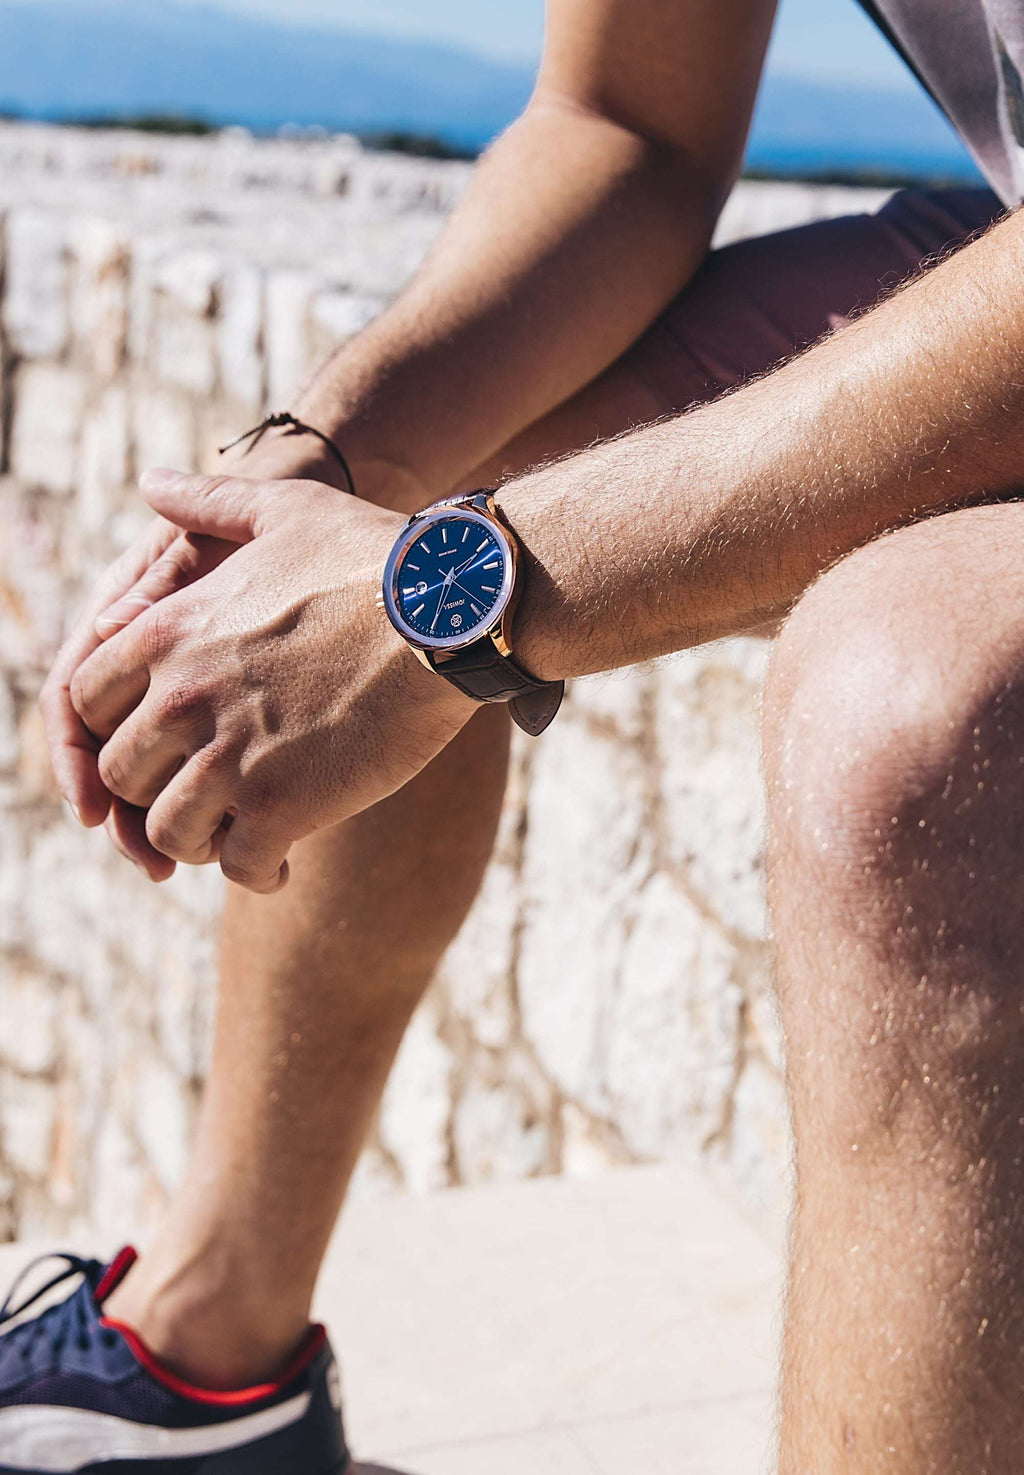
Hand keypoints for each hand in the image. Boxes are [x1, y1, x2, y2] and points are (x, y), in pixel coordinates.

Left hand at [39, 432, 359, 878]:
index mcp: (168, 631)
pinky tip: (280, 865)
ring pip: (167, 832)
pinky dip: (257, 874)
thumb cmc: (374, 556)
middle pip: (120, 775)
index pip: (85, 702)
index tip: (159, 739)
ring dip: (199, 840)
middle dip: (155, 790)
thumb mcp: (282, 509)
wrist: (452, 613)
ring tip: (238, 833)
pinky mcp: (282, 806)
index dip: (116, 727)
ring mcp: (229, 757)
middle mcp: (182, 698)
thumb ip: (206, 500)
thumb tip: (148, 480)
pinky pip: (239, 867)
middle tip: (200, 795)